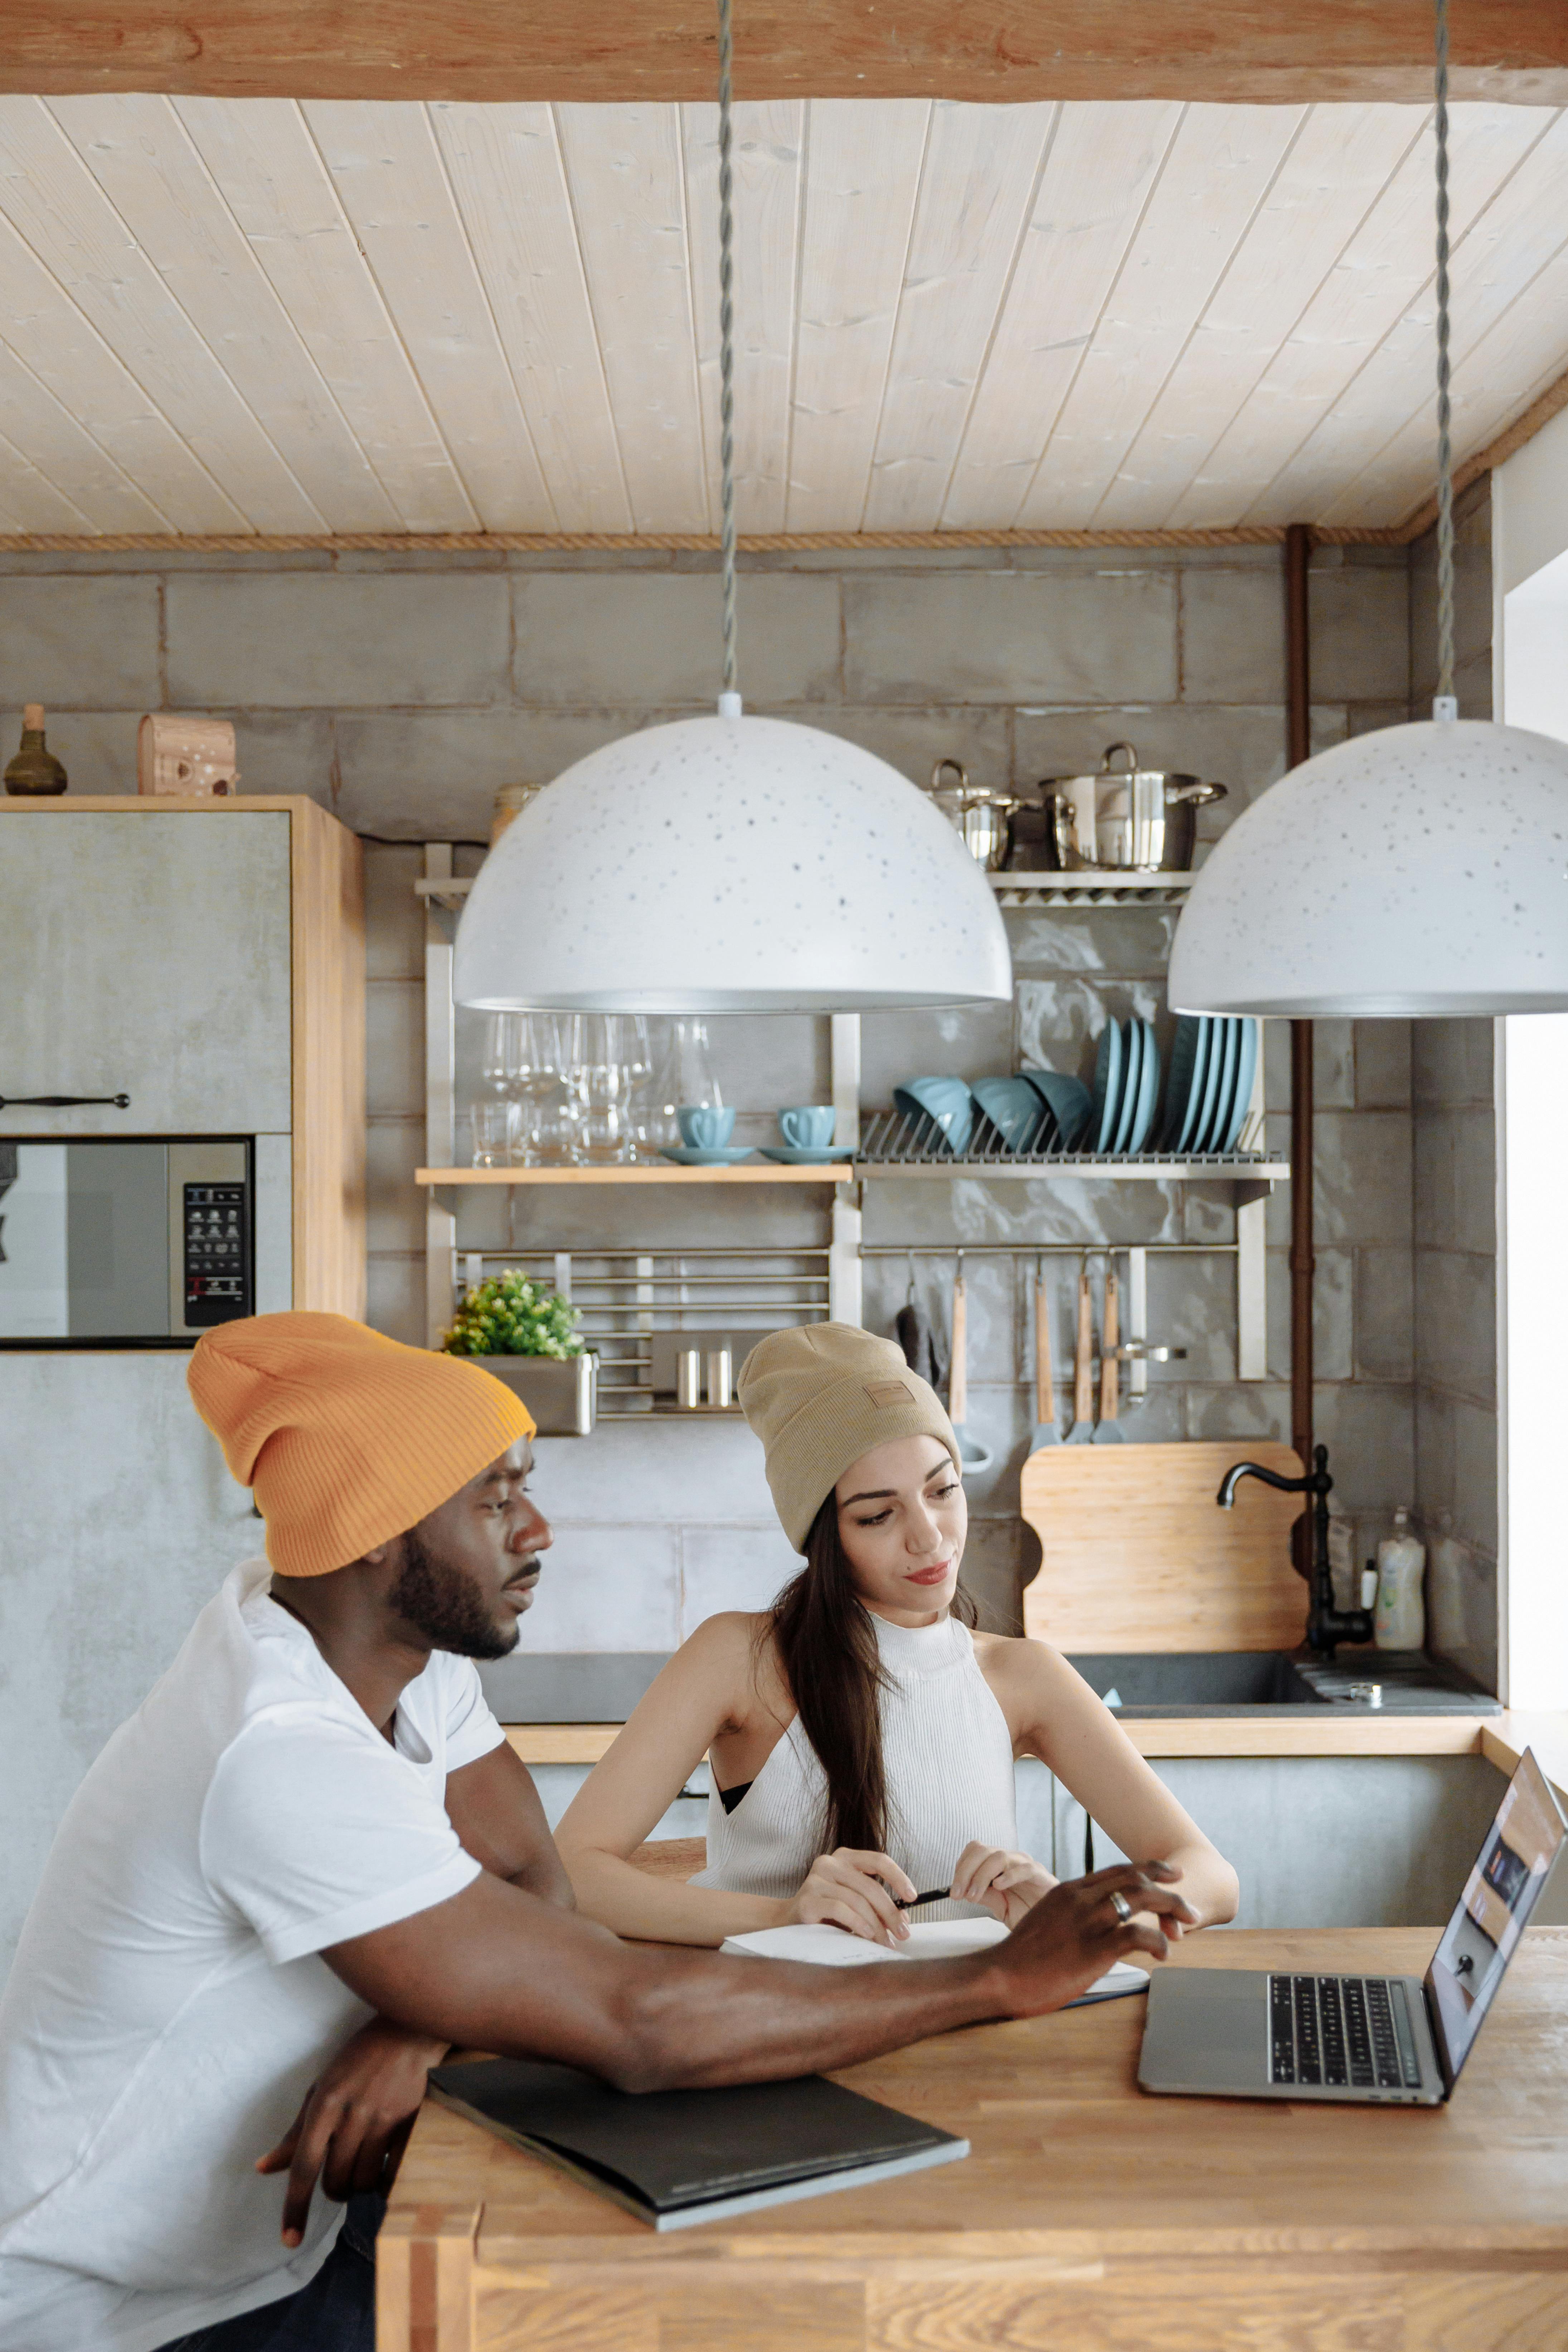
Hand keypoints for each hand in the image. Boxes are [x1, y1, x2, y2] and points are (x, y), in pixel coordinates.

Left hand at [256, 2017, 449, 2246]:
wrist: (408, 2031)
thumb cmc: (358, 2059)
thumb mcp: (320, 2089)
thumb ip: (295, 2133)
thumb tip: (263, 2168)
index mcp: (325, 2103)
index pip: (303, 2167)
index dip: (295, 2207)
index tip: (289, 2241)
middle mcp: (352, 2114)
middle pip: (334, 2181)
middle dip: (333, 2190)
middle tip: (338, 2177)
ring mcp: (384, 2119)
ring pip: (363, 2182)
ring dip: (357, 2186)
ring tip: (361, 2168)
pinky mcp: (410, 2123)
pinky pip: (393, 2174)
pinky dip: (384, 2182)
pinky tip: (383, 2170)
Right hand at [786, 1848, 918, 1946]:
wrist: (787, 1923)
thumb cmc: (827, 1914)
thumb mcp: (856, 1905)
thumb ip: (878, 1906)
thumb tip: (904, 1917)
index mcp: (845, 1858)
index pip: (878, 1860)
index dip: (899, 1877)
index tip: (913, 1897)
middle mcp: (830, 1862)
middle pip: (870, 1886)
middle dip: (890, 1912)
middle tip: (903, 1934)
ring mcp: (816, 1878)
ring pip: (857, 1900)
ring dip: (876, 1925)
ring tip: (885, 1943)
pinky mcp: (807, 1898)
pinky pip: (840, 1909)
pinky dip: (857, 1923)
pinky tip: (867, 1936)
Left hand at [949, 1841, 1056, 1927]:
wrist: (1052, 1926)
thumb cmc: (1027, 1913)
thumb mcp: (999, 1906)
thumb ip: (984, 1895)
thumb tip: (962, 1890)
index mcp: (1000, 1864)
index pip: (975, 1850)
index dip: (961, 1866)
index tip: (953, 1889)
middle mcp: (1012, 1860)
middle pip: (982, 1850)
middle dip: (965, 1871)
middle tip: (958, 1894)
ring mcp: (1026, 1865)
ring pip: (999, 1857)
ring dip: (981, 1876)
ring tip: (974, 1896)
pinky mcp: (1041, 1876)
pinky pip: (1024, 1869)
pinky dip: (1009, 1875)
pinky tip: (999, 1886)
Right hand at [991, 1861, 1197, 2015]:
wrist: (1000, 1976)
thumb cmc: (1021, 1958)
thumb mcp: (1045, 1921)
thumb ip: (1069, 1914)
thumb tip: (1090, 1920)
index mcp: (1069, 1891)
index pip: (1117, 1870)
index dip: (1148, 1869)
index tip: (1170, 1873)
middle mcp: (1080, 1898)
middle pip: (1134, 1878)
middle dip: (1168, 1886)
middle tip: (1189, 1904)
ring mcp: (1087, 1921)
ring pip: (1140, 1898)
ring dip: (1171, 1907)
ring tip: (1188, 1923)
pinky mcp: (1092, 1949)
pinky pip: (1135, 1935)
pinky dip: (1156, 1940)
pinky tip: (1163, 1953)